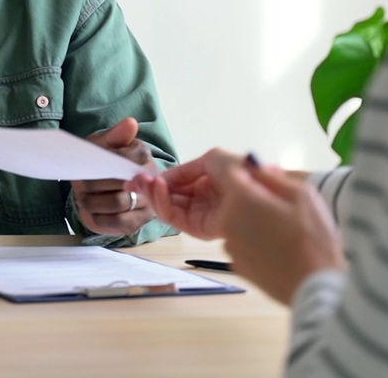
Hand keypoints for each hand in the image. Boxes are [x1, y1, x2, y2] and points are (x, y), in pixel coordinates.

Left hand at [71, 118, 157, 234]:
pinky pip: (118, 222)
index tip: (88, 165)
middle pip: (119, 183)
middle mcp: (150, 178)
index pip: (126, 158)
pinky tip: (93, 210)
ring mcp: (147, 201)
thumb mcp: (101, 144)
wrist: (98, 187)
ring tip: (85, 196)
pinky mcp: (138, 222)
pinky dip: (99, 216)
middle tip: (81, 183)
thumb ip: (114, 135)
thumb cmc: (100, 161)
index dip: (103, 164)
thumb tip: (131, 123)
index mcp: (142, 154)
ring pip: (117, 203)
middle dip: (93, 184)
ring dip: (93, 201)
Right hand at [127, 147, 243, 240]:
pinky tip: (158, 187)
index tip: (137, 176)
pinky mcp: (198, 230)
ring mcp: (200, 216)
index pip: (176, 185)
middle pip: (169, 198)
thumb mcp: (210, 158)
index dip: (157, 180)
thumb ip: (184, 170)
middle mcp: (202, 201)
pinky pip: (174, 217)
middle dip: (149, 188)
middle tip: (133, 181)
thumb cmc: (238, 170)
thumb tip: (163, 180)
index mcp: (206, 184)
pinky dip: (162, 202)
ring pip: (168, 208)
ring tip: (144, 182)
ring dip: (153, 194)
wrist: (254, 189)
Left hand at [213, 162, 345, 304]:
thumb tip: (253, 165)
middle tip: (284, 209)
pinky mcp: (237, 266)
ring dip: (254, 220)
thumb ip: (271, 177)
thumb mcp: (303, 195)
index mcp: (241, 199)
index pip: (230, 172)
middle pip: (234, 198)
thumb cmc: (314, 240)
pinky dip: (256, 242)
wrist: (317, 288)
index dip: (248, 172)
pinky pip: (243, 243)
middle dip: (253, 197)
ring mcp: (230, 247)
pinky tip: (281, 249)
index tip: (265, 178)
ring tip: (287, 232)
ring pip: (239, 222)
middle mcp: (228, 221)